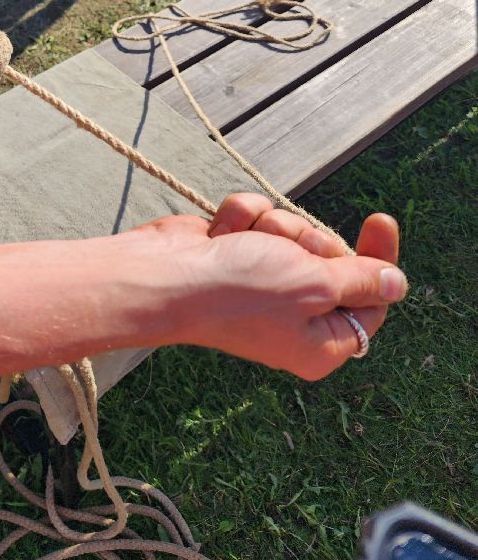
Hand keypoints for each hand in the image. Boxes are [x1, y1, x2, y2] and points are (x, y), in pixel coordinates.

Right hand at [136, 195, 404, 379]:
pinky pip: (259, 217)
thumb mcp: (314, 285)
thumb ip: (359, 281)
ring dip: (273, 225)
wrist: (163, 275)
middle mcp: (292, 315)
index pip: (370, 300)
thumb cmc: (238, 289)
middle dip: (310, 240)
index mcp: (318, 342)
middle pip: (332, 259)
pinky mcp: (235, 252)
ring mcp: (262, 282)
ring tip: (245, 242)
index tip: (380, 220)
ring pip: (293, 230)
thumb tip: (396, 284)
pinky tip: (220, 233)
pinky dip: (241, 217)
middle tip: (288, 250)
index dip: (377, 260)